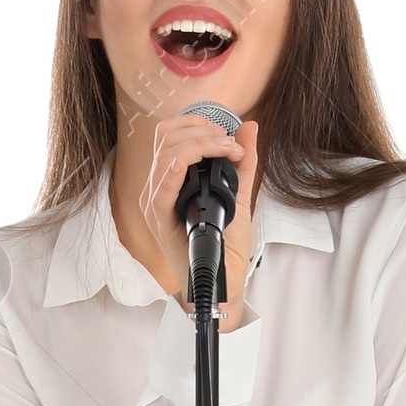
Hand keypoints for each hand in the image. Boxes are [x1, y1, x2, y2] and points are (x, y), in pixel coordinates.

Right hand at [139, 115, 259, 329]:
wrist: (223, 282)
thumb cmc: (226, 246)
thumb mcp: (240, 196)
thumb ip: (243, 163)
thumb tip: (249, 128)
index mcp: (170, 180)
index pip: (171, 133)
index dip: (199, 123)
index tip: (228, 134)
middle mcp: (158, 187)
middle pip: (166, 135)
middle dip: (202, 128)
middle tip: (229, 142)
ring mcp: (155, 202)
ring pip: (167, 151)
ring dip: (201, 141)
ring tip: (228, 150)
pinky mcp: (160, 217)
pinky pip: (165, 180)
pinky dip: (184, 161)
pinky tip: (204, 158)